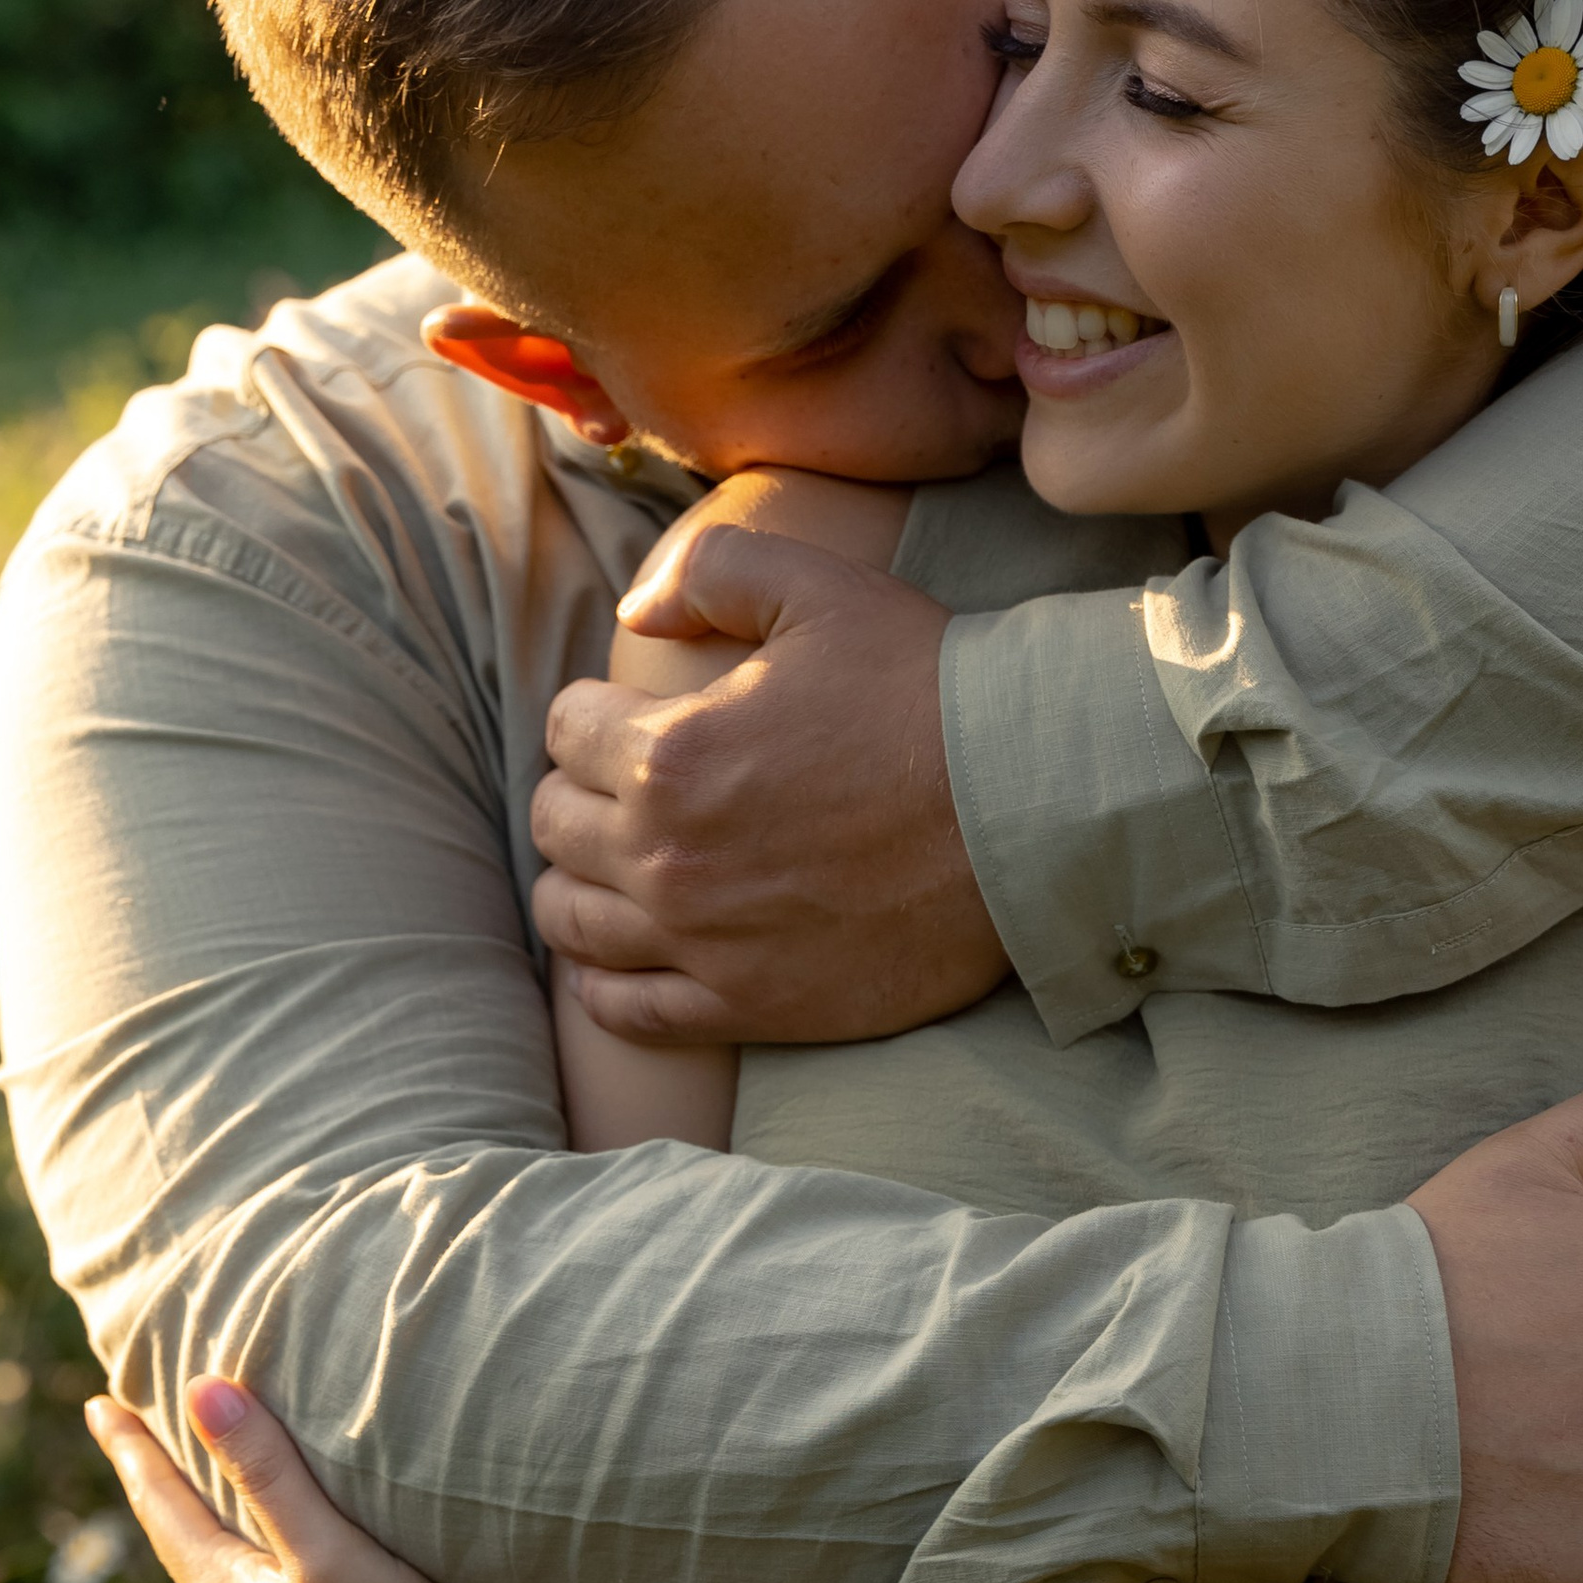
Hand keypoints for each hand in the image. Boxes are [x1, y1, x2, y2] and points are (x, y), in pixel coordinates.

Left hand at [86, 1382, 513, 1582]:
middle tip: (130, 1437)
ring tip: (198, 1499)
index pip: (164, 1507)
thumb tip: (202, 1389)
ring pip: (218, 1577)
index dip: (135, 1451)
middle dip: (157, 1486)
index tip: (101, 1404)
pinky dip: (247, 1565)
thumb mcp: (329, 1552)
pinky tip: (272, 1578)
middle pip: (180, 1542)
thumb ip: (269, 1474)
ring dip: (201, 1529)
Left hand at [532, 527, 1009, 1044]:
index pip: (564, 730)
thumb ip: (709, 572)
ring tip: (618, 867)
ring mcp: (701, 941)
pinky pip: (625, 1010)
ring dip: (579, 884)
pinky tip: (628, 955)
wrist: (1027, 809)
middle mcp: (665, 855)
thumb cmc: (926, 690)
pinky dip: (607, 983)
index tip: (627, 718)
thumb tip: (635, 611)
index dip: (592, 714)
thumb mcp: (819, 587)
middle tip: (627, 788)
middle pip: (555, 824)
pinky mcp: (747, 1005)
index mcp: (667, 752)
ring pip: (570, 918)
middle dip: (579, 794)